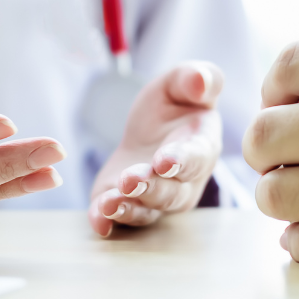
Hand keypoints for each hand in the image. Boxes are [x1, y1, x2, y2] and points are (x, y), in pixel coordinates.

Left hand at [89, 62, 222, 237]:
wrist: (151, 130)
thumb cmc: (174, 104)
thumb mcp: (181, 82)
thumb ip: (196, 78)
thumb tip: (202, 81)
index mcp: (202, 146)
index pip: (196, 157)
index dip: (182, 161)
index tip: (164, 161)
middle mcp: (185, 181)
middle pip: (171, 192)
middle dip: (150, 187)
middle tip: (130, 179)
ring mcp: (157, 197)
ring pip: (148, 210)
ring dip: (129, 208)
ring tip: (109, 202)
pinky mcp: (128, 203)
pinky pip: (121, 218)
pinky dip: (108, 221)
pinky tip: (97, 219)